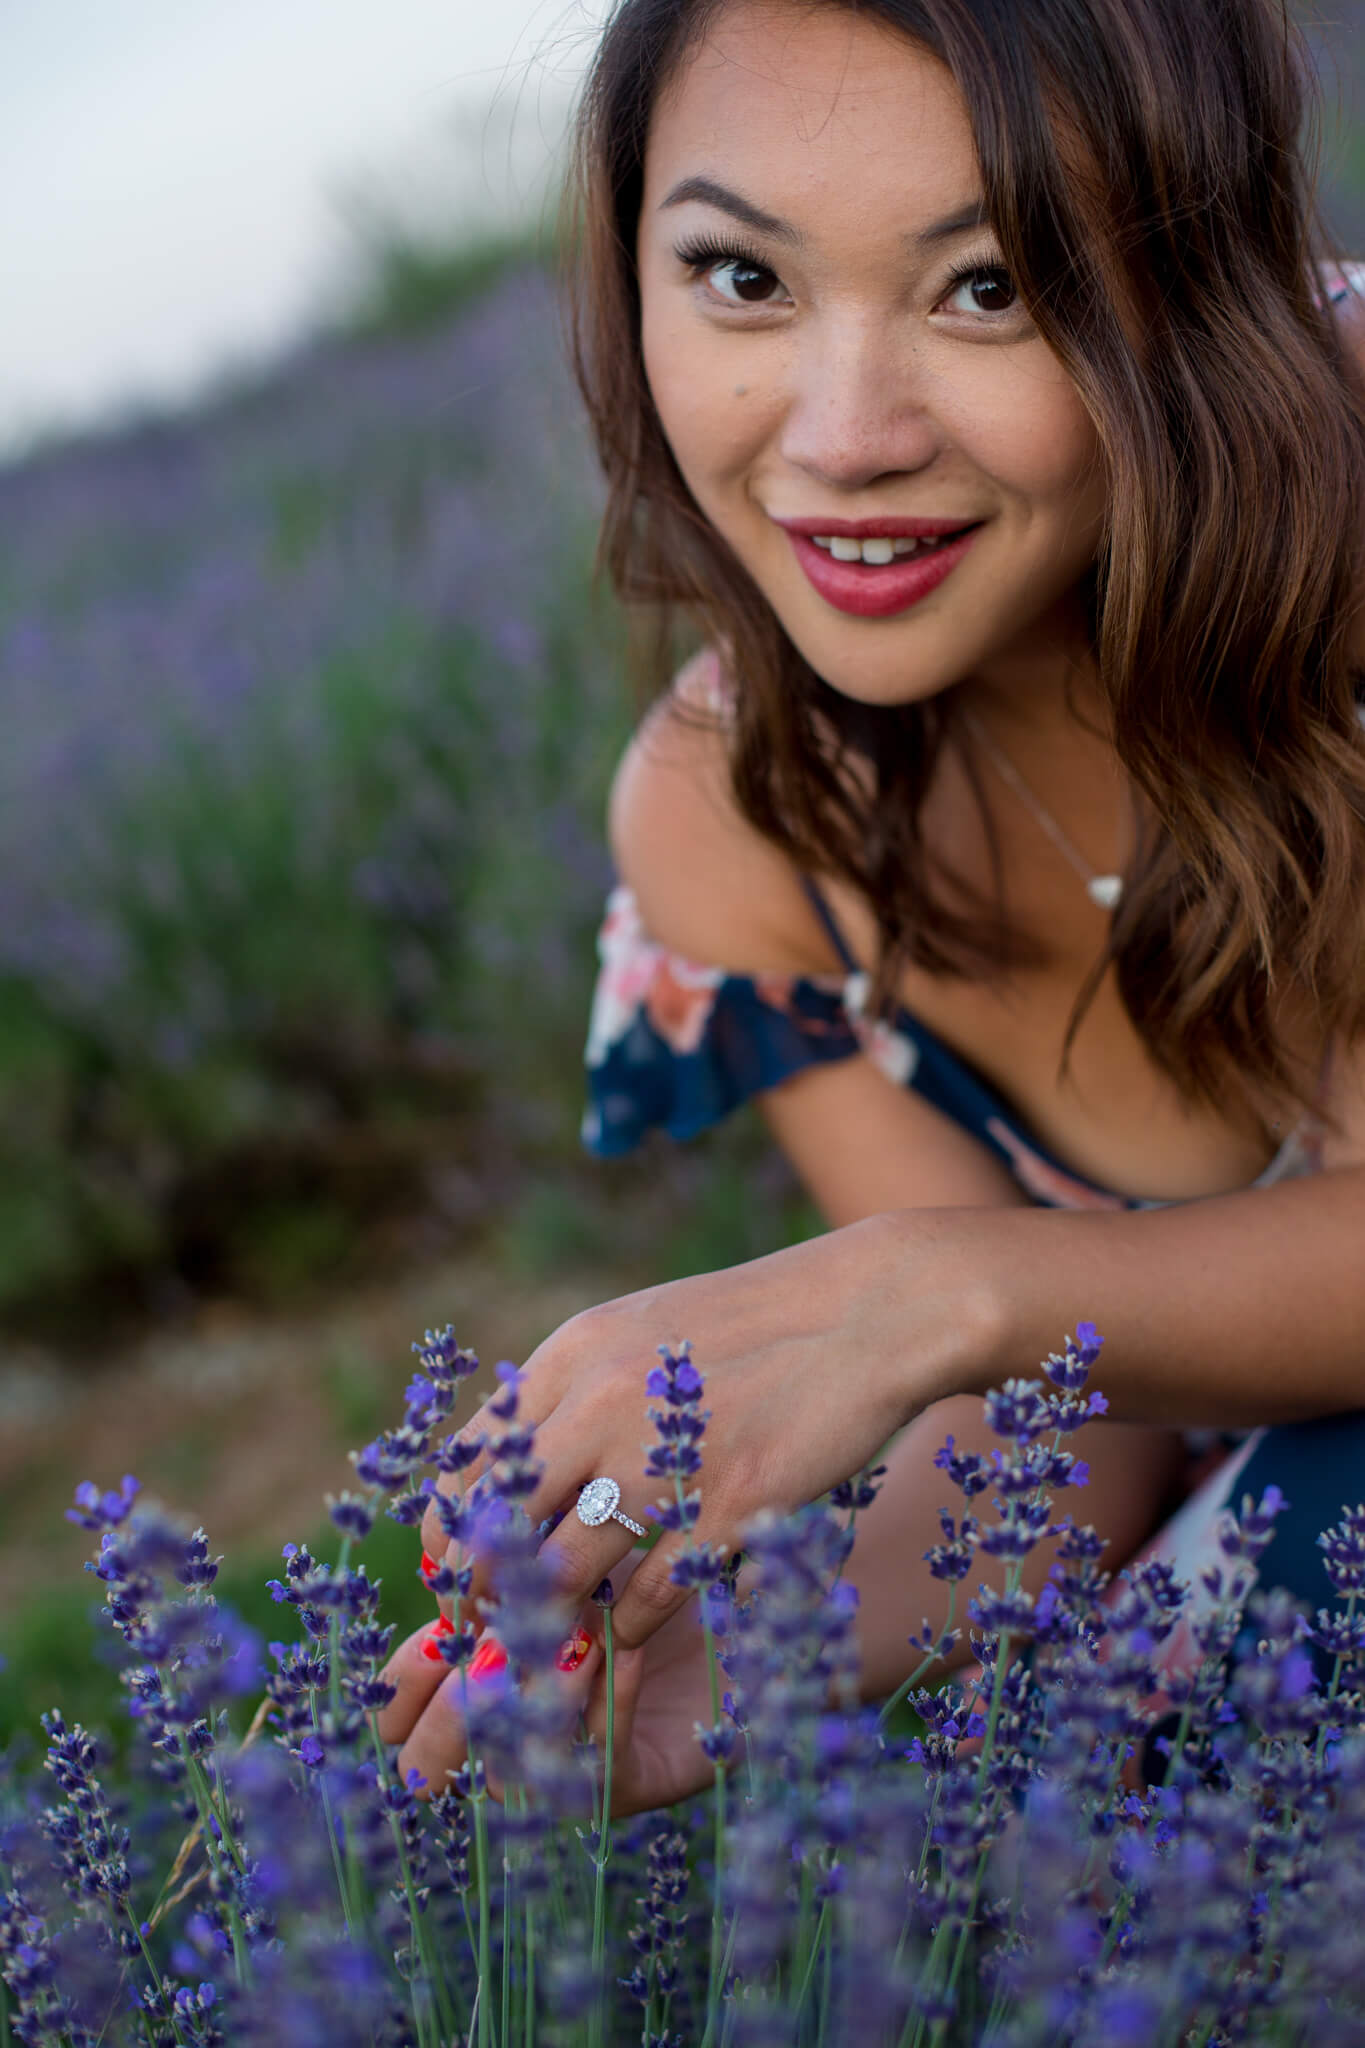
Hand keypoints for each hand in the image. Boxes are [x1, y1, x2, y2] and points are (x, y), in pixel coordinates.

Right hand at [378, 1553, 724, 1815]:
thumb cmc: (642, 1571)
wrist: (736, 1613)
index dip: (408, 1675)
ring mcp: (573, 1765)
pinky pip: (602, 1759)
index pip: (419, 1691)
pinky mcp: (635, 1779)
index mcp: (490, 1671)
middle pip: (448, 1753)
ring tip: (564, 1643)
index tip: (428, 1629)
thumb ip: (511, 1565)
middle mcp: (520, 1730)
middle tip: (471, 1665)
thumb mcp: (569, 1555)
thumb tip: (446, 1562)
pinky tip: (620, 1650)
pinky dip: (606, 1701)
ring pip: (516, 1773)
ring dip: (533, 1698)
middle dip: (447, 1717)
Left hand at [421, 1210, 975, 1660]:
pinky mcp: (726, 1509)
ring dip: (551, 1624)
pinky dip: (628, 1631)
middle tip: (490, 1633)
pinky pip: (643, 1601)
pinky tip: (634, 1632)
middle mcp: (599, 1407)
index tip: (458, 1577)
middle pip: (497, 1529)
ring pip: (560, 1575)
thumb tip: (509, 1470)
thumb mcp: (641, 1331)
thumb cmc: (756, 1324)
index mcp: (571, 1358)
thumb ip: (573, 1393)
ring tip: (556, 1647)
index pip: (468, 1467)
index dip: (450, 1538)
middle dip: (481, 1595)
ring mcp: (661, 1461)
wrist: (870, 1310)